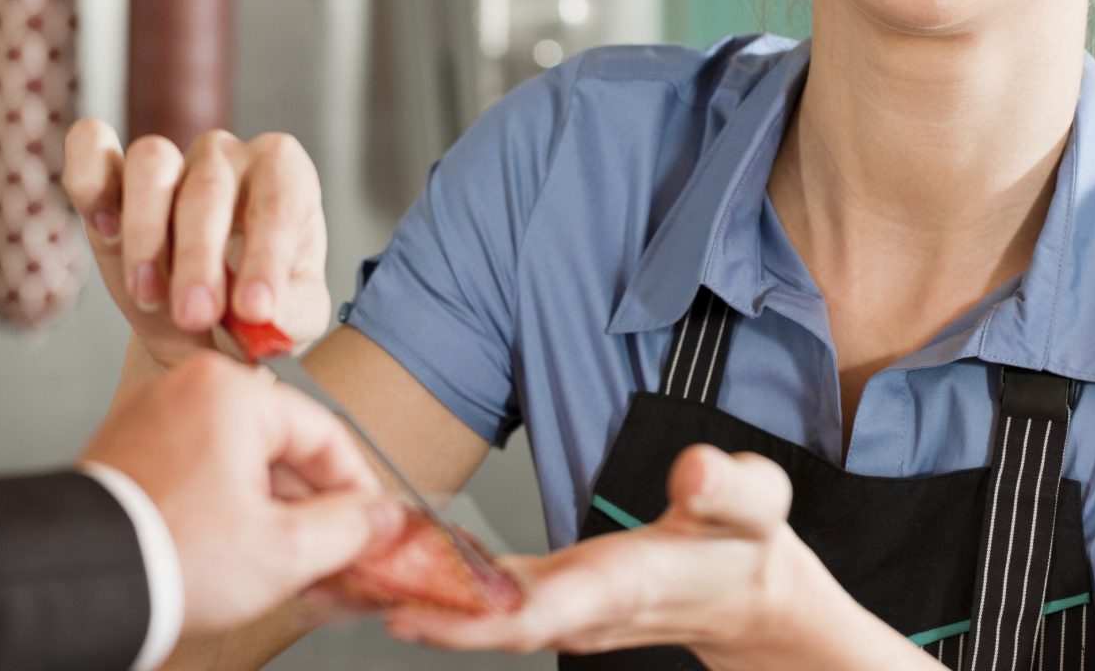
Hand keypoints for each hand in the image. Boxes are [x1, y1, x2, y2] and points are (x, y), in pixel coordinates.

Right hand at [62, 120, 329, 367]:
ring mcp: (171, 159)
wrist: (204, 327)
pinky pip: (93, 147)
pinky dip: (89, 179)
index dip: (267, 255)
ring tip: (148, 293)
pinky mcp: (114, 173)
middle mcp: (229, 157)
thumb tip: (265, 313)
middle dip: (200, 258)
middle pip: (210, 186)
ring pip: (153, 162)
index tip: (256, 310)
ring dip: (145, 232)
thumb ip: (291, 313)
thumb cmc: (258, 308)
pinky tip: (102, 226)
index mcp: (287, 178)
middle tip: (196, 316)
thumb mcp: (295, 318)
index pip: (280, 200)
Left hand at [80, 351, 406, 635]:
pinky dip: (222, 504)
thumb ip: (350, 527)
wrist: (73, 586)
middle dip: (309, 505)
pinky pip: (197, 467)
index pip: (326, 434)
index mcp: (232, 392)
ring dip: (267, 508)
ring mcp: (151, 416)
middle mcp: (188, 388)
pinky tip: (232, 550)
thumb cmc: (169, 558)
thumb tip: (382, 515)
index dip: (358, 488)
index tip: (372, 525)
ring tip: (279, 561)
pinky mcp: (126, 449)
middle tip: (328, 553)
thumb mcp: (285, 550)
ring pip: (238, 459)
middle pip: (280, 445)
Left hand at [381, 445, 918, 668]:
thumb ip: (728, 488)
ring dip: (413, 598)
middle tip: (337, 580)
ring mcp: (564, 611)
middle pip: (485, 623)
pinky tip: (396, 561)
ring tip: (340, 566)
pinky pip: (486, 601)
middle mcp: (582, 609)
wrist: (754, 599)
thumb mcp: (758, 504)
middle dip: (412, 608)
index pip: (540, 611)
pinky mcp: (554, 599)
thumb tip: (696, 471)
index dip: (473, 616)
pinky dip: (440, 586)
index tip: (410, 606)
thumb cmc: (750, 548)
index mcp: (622, 585)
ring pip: (477, 616)